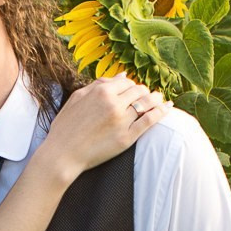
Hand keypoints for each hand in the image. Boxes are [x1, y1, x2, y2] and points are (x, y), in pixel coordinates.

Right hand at [39, 75, 168, 175]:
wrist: (62, 154)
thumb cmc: (66, 127)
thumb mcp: (77, 98)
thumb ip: (99, 84)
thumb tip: (122, 76)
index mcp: (101, 91)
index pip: (126, 82)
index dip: (131, 86)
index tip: (133, 91)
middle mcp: (113, 103)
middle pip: (139, 91)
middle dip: (144, 92)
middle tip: (147, 96)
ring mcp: (121, 121)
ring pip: (147, 103)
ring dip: (156, 99)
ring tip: (161, 99)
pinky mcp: (127, 138)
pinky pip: (150, 121)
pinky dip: (161, 112)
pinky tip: (168, 108)